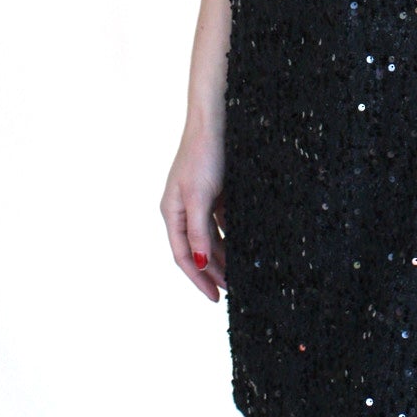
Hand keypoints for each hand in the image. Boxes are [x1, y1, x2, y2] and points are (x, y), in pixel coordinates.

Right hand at [160, 116, 226, 300]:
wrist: (215, 119)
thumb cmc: (203, 155)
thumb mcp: (200, 196)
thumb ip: (199, 231)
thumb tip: (200, 263)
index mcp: (173, 212)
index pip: (184, 256)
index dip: (198, 278)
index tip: (215, 297)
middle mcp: (183, 209)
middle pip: (198, 249)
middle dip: (213, 271)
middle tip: (232, 290)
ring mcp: (198, 200)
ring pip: (210, 237)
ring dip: (223, 255)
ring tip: (239, 273)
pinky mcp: (214, 191)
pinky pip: (222, 222)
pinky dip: (231, 235)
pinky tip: (244, 244)